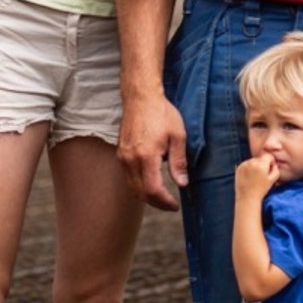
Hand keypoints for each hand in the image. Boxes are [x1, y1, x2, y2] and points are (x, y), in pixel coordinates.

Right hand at [118, 92, 188, 210]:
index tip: (175, 205)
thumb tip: (182, 184)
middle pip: (140, 192)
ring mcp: (123, 156)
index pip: (153, 190)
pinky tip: (150, 183)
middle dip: (156, 203)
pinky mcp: (120, 153)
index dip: (164, 202)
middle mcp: (131, 159)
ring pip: (132, 187)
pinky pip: (128, 177)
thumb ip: (179, 162)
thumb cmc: (162, 113)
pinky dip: (138, 185)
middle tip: (170, 205)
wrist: (141, 97)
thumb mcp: (178, 136)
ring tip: (162, 197)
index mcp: (146, 155)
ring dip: (146, 196)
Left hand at [235, 154, 277, 198]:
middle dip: (263, 164)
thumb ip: (276, 169)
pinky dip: (248, 168)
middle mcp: (251, 162)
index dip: (271, 162)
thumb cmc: (262, 189)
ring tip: (255, 177)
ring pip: (253, 161)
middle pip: (260, 158)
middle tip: (262, 175)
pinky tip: (249, 177)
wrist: (247, 197)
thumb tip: (273, 163)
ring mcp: (244, 164)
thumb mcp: (273, 180)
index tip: (269, 170)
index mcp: (261, 165)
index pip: (268, 156)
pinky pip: (246, 164)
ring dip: (255, 166)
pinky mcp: (239, 168)